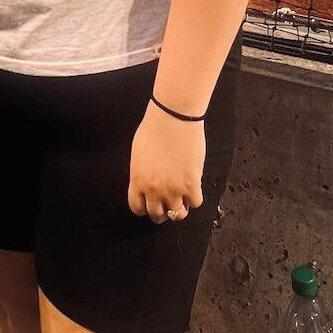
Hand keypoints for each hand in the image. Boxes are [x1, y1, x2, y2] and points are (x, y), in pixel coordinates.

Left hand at [128, 103, 205, 224]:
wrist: (173, 118)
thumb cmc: (155, 129)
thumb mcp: (138, 155)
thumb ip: (142, 173)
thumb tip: (148, 183)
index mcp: (137, 181)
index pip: (137, 208)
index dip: (145, 208)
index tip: (150, 204)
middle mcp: (154, 189)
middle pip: (157, 215)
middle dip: (162, 212)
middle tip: (168, 203)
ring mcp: (173, 189)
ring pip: (177, 214)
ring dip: (180, 209)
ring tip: (182, 199)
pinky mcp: (191, 184)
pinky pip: (195, 203)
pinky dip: (195, 198)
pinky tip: (193, 188)